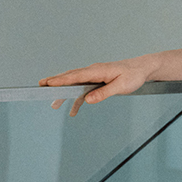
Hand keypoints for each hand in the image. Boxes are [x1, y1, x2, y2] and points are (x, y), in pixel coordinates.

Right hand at [39, 56, 157, 115]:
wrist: (141, 69)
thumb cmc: (133, 75)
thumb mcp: (121, 86)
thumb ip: (104, 93)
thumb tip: (88, 99)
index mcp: (97, 70)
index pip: (75, 75)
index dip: (60, 80)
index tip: (48, 83)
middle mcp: (92, 71)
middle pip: (70, 77)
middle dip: (55, 82)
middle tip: (40, 86)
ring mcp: (93, 77)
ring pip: (74, 84)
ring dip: (64, 94)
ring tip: (53, 104)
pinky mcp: (97, 82)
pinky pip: (83, 91)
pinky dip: (77, 100)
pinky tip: (72, 111)